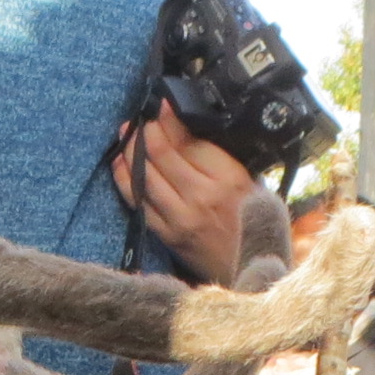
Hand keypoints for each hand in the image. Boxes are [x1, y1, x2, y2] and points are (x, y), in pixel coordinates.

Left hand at [112, 101, 265, 285]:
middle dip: (145, 131)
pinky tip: (119, 165)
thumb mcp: (252, 183)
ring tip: (126, 136)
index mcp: (229, 178)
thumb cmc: (254, 223)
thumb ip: (223, 158)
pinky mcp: (168, 235)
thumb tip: (189, 128)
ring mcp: (183, 218)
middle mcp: (204, 196)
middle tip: (139, 121)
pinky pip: (138, 202)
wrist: (254, 269)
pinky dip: (124, 180)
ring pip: (145, 175)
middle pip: (162, 153)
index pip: (189, 140)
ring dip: (130, 151)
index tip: (161, 105)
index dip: (169, 118)